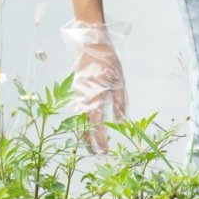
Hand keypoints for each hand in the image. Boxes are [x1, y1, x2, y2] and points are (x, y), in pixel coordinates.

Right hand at [61, 20, 126, 150]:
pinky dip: (82, 120)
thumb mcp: (119, 81)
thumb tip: (121, 121)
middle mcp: (83, 98)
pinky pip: (78, 110)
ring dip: (85, 133)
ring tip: (93, 144)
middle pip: (83, 126)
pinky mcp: (76, 90)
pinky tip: (88, 125)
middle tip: (98, 153)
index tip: (104, 152)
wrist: (92, 44)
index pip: (96, 125)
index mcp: (95, 97)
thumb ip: (119, 102)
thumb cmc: (108, 61)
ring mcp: (77, 94)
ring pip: (79, 119)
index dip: (100, 140)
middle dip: (90, 142)